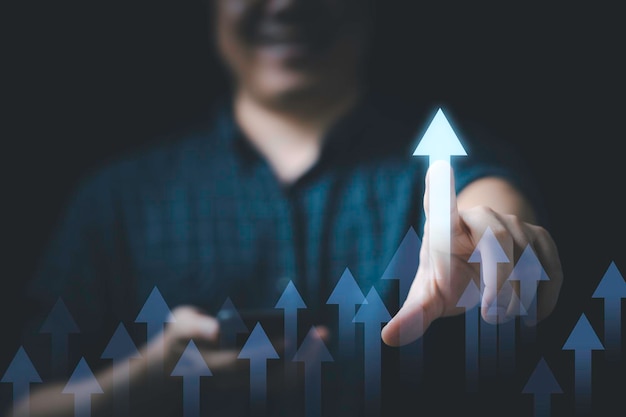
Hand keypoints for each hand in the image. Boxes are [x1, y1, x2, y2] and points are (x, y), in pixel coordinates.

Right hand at [150, 306, 328, 390]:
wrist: (175, 369)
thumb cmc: (180, 338)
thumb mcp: (179, 325)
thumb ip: (195, 326)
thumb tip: (217, 329)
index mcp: (211, 366)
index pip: (243, 364)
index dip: (265, 353)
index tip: (289, 340)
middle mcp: (231, 381)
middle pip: (271, 377)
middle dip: (300, 358)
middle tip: (322, 333)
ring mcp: (243, 384)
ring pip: (281, 381)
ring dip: (305, 361)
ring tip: (322, 335)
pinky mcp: (252, 382)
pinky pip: (282, 378)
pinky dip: (300, 363)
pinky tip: (313, 342)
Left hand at [381, 160, 562, 345]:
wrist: (482, 269)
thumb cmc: (448, 280)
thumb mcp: (429, 297)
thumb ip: (413, 315)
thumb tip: (387, 338)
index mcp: (444, 228)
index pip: (440, 204)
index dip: (440, 188)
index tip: (438, 167)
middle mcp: (478, 217)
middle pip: (496, 239)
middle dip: (500, 281)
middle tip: (492, 316)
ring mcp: (510, 223)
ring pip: (526, 252)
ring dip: (520, 293)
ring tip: (505, 317)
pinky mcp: (537, 236)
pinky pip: (550, 261)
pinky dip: (547, 292)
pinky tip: (535, 315)